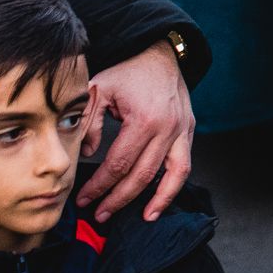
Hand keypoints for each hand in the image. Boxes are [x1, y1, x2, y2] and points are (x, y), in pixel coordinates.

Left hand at [79, 40, 195, 221]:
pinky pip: (184, 166)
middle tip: (99, 214)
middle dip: (118, 199)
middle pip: (142, 175)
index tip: (83, 198)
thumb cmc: (127, 72)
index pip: (118, 164)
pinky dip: (174, 187)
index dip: (99, 186)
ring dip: (153, 200)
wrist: (159, 53)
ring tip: (140, 218)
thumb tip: (88, 154)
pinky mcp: (189, 132)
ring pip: (170, 176)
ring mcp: (182, 131)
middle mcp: (167, 128)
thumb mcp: (99, 90)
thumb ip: (89, 123)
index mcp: (143, 119)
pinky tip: (160, 203)